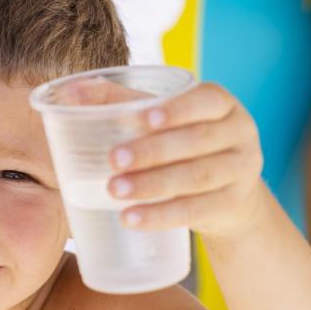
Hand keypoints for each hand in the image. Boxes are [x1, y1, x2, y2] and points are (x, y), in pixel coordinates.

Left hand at [106, 82, 266, 238]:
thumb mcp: (160, 117)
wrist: (228, 191)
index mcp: (220, 103)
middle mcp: (238, 132)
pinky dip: (162, 216)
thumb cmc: (180, 142)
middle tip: (113, 161)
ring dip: (153, 186)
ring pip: (197, 178)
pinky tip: (131, 219)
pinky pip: (197, 211)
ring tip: (114, 191)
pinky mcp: (233, 204)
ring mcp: (241, 170)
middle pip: (197, 140)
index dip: (177, 110)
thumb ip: (118, 100)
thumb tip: (69, 90)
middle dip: (153, 151)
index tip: (143, 120)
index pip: (204, 100)